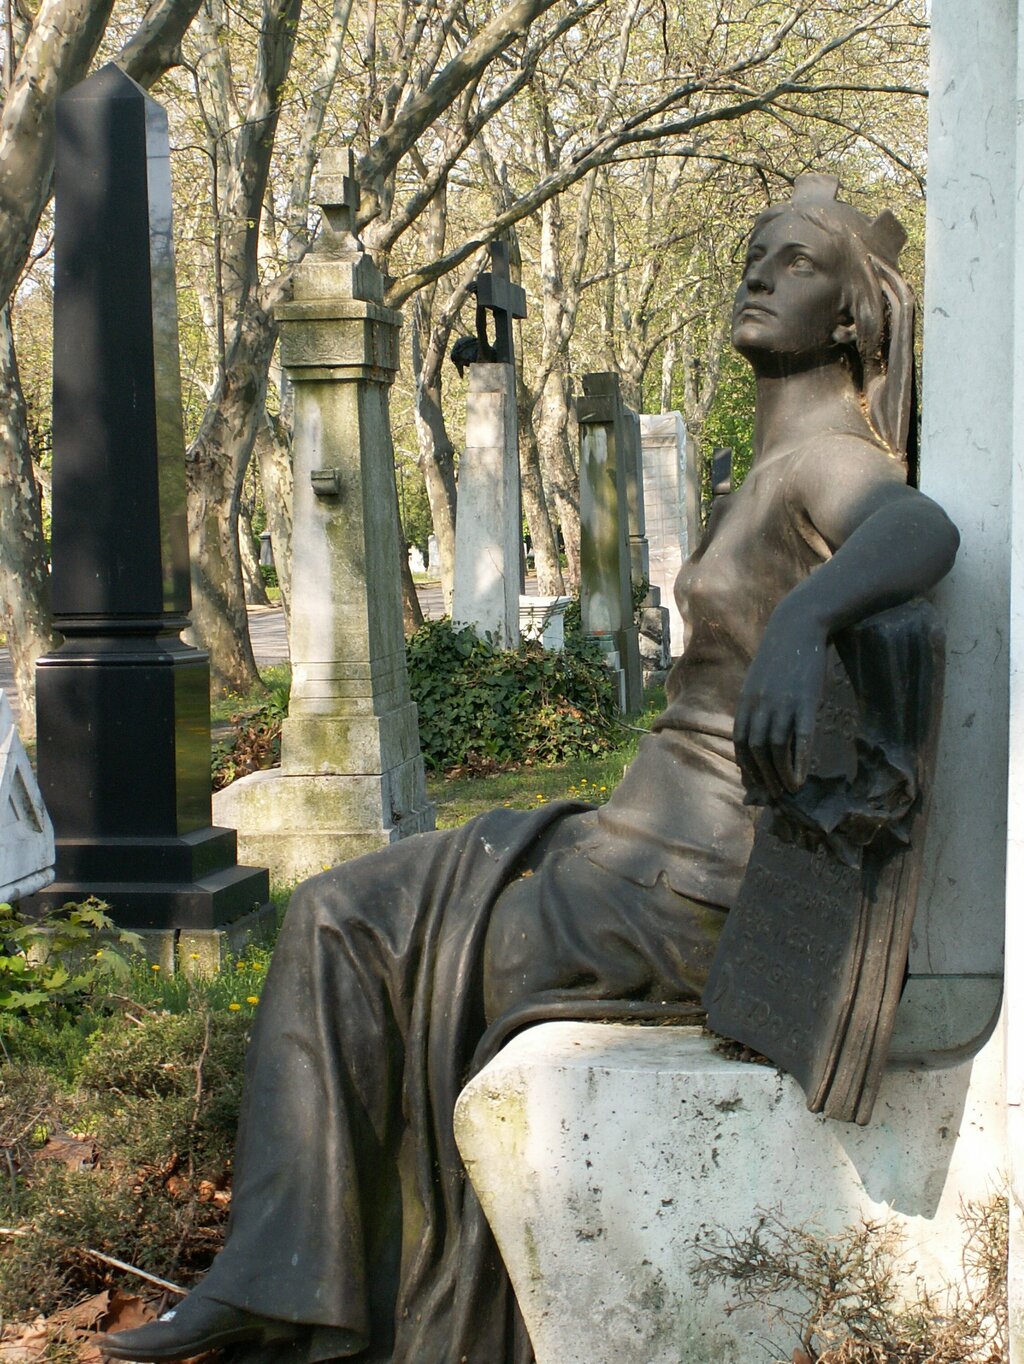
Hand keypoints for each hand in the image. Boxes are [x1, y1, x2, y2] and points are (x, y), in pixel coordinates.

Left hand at [733, 606, 828, 798]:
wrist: (797, 626)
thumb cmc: (780, 656)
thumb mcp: (758, 682)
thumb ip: (754, 706)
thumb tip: (755, 731)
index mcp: (746, 702)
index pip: (740, 743)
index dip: (746, 766)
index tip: (754, 784)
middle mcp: (760, 706)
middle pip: (756, 751)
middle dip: (763, 777)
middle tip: (773, 795)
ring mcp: (783, 704)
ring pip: (776, 749)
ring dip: (780, 775)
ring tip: (788, 791)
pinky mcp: (806, 702)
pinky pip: (801, 739)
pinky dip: (799, 762)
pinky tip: (801, 777)